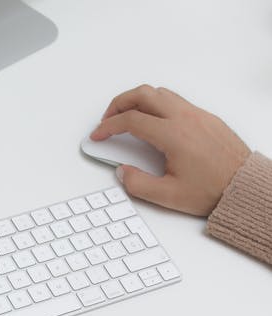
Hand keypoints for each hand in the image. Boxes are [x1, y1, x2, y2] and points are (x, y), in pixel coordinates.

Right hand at [90, 84, 249, 216]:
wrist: (244, 186)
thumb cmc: (214, 189)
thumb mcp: (168, 196)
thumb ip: (138, 184)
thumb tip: (123, 172)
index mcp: (174, 135)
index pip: (131, 120)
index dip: (108, 127)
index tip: (98, 135)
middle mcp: (185, 118)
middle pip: (143, 94)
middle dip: (118, 104)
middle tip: (107, 119)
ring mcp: (197, 115)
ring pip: (159, 93)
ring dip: (137, 100)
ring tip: (126, 117)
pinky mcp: (206, 118)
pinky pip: (175, 100)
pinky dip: (155, 104)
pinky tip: (151, 121)